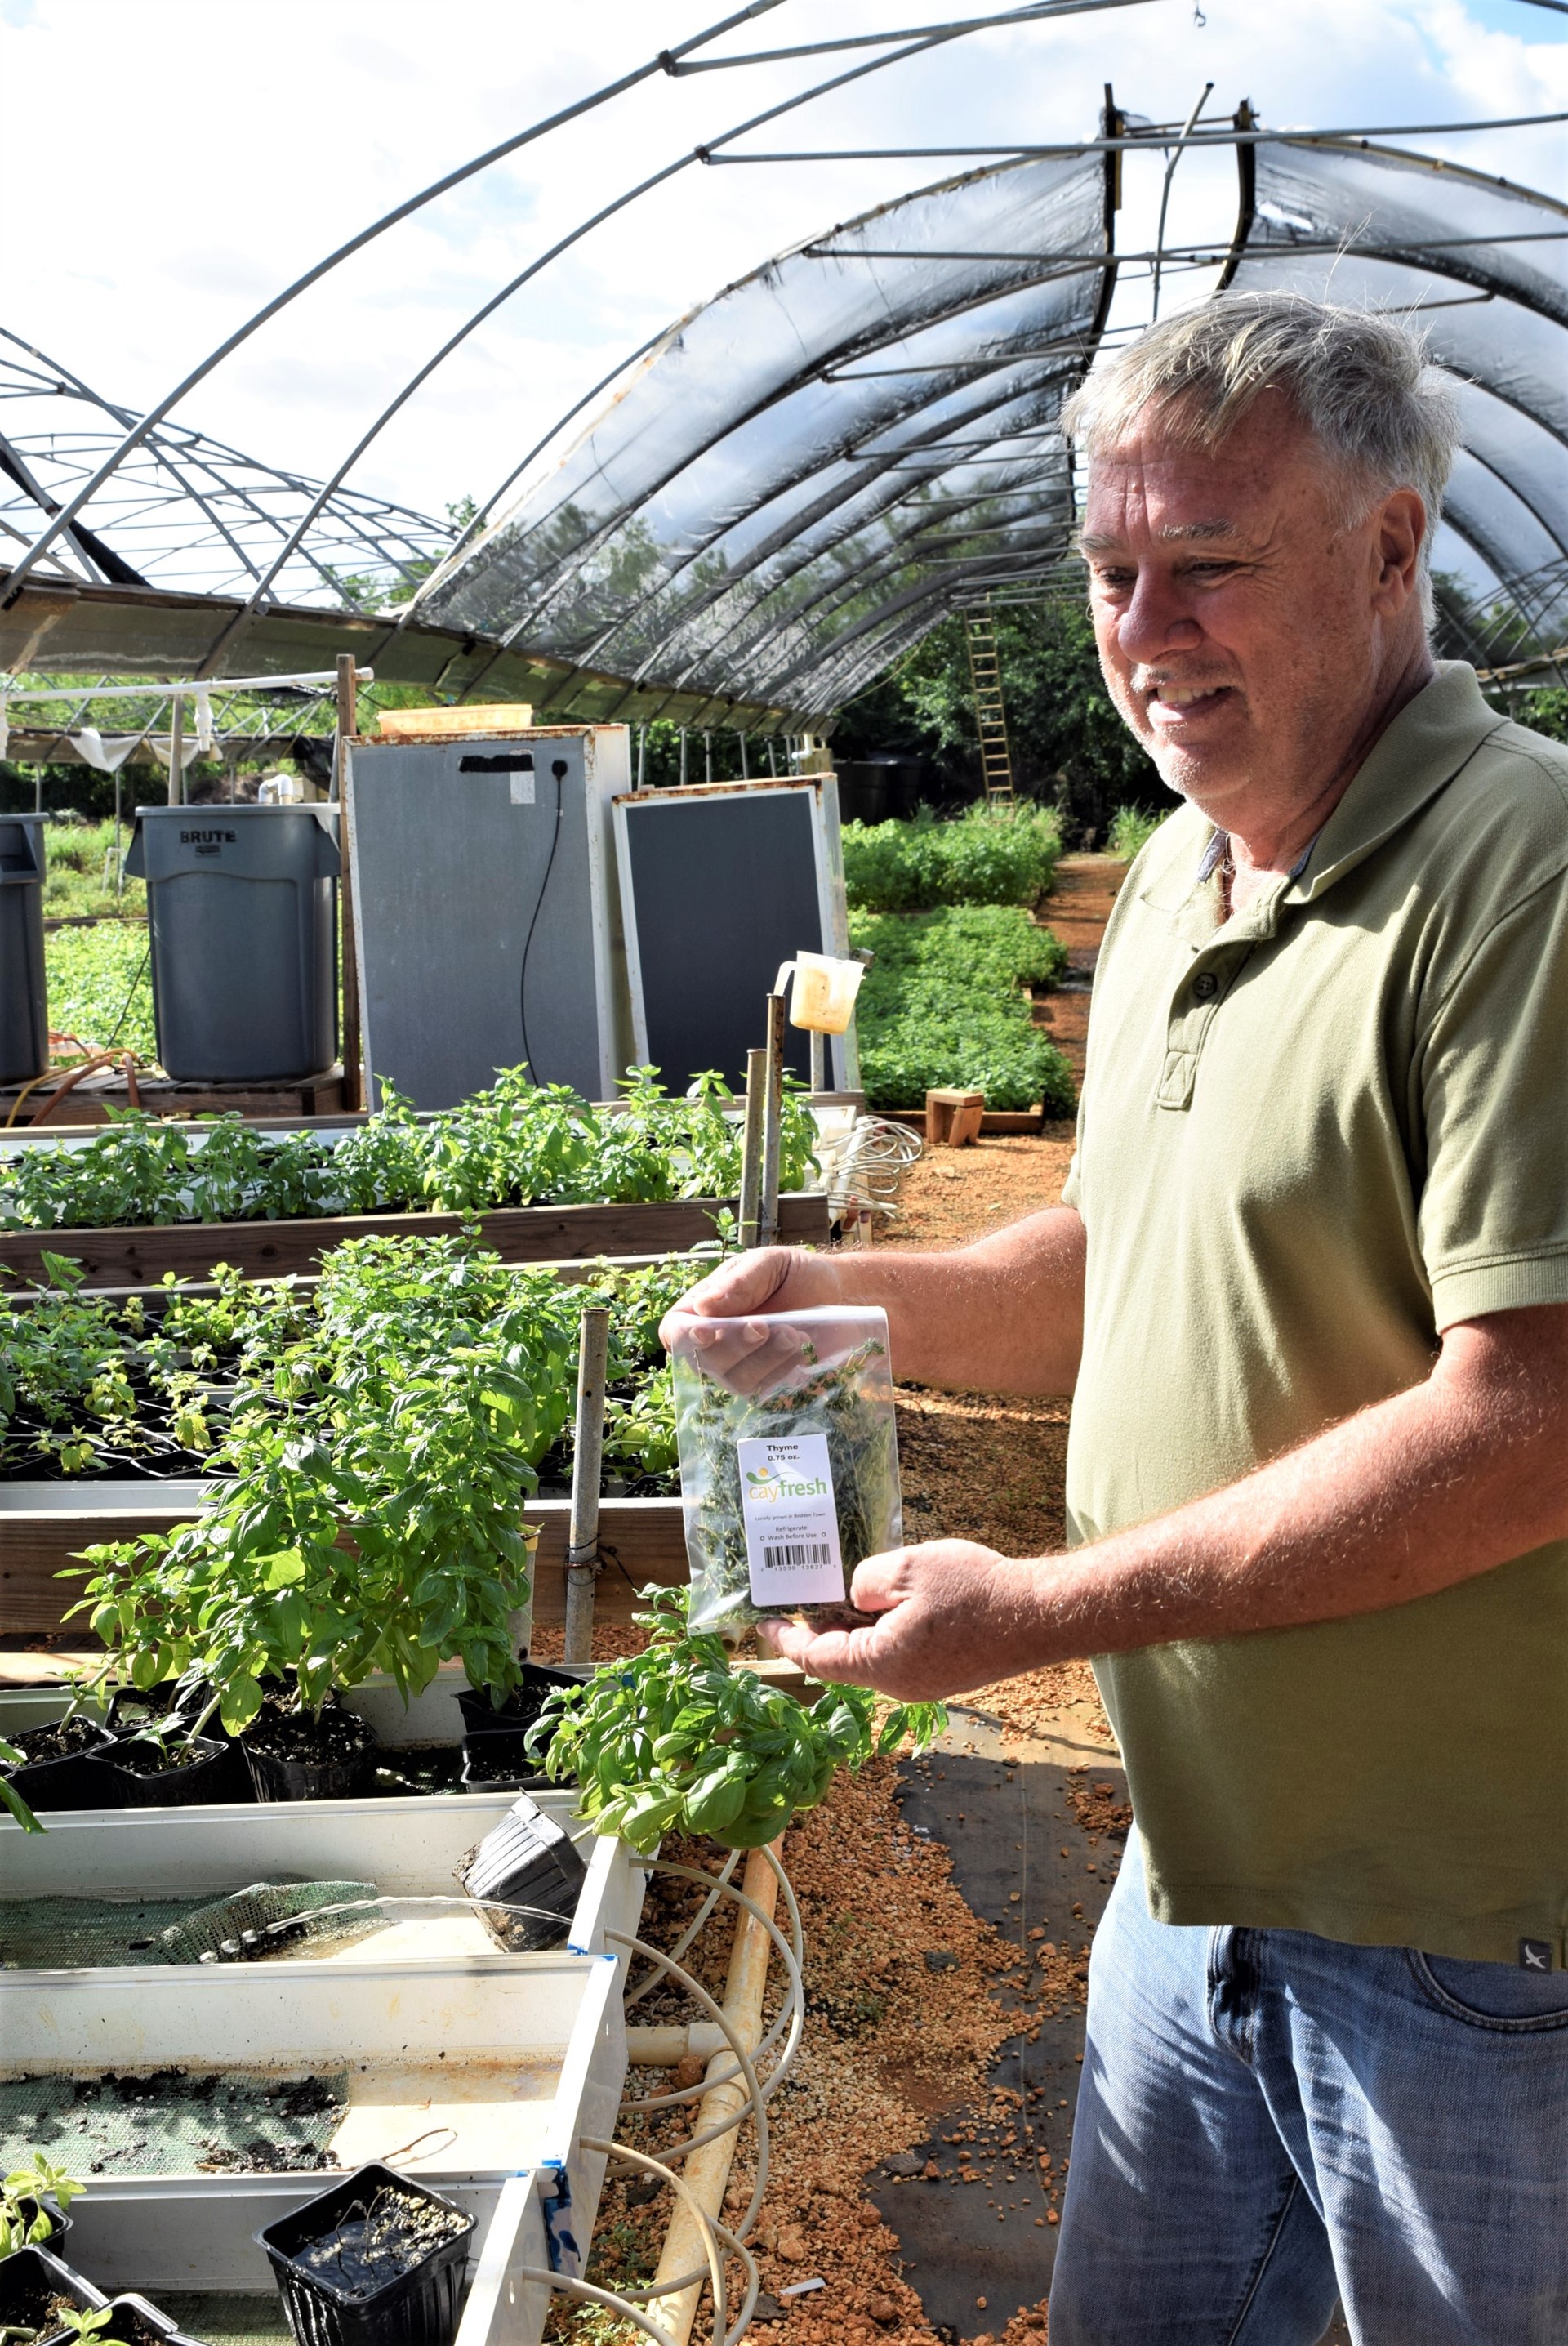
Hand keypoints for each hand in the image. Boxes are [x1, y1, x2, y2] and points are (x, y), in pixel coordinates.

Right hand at [659, 1246, 842, 1391]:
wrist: (836, 1292)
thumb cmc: (793, 1273)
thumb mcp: (768, 1264)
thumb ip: (739, 1283)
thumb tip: (702, 1307)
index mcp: (704, 1308)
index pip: (674, 1332)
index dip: (684, 1338)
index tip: (708, 1332)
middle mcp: (716, 1341)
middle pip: (705, 1361)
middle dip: (736, 1346)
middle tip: (767, 1326)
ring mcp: (740, 1366)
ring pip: (736, 1380)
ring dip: (765, 1359)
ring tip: (794, 1333)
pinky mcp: (766, 1382)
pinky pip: (765, 1389)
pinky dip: (784, 1370)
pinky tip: (802, 1347)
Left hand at [759, 1538, 1041, 1701]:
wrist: (1040, 1616)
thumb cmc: (977, 1591)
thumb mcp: (909, 1567)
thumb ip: (866, 1581)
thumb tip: (854, 1596)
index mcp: (881, 1664)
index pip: (815, 1658)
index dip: (785, 1638)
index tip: (762, 1622)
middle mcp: (898, 1684)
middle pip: (841, 1659)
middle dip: (820, 1626)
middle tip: (804, 1591)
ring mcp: (923, 1683)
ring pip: (871, 1655)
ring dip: (854, 1625)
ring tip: (846, 1587)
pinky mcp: (943, 1675)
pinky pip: (898, 1653)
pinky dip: (882, 1629)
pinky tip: (890, 1599)